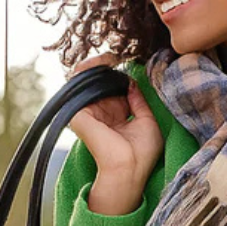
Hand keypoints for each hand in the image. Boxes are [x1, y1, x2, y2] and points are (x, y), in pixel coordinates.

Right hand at [66, 53, 163, 214]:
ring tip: (110, 56)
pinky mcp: (78, 113)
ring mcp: (88, 113)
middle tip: (118, 55)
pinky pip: (78, 83)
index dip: (120, 76)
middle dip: (108, 67)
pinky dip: (89, 69)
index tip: (127, 63)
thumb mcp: (147, 121)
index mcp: (116, 118)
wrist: (129, 168)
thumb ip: (139, 101)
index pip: (115, 90)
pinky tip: (102, 62)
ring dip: (98, 65)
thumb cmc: (142, 153)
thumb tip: (131, 81)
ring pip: (88, 80)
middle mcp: (101, 114)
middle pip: (101, 83)